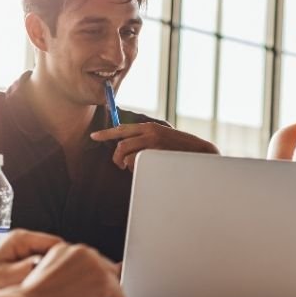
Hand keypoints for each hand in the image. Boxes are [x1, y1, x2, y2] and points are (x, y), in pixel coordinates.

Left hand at [0, 229, 62, 289]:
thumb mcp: (5, 278)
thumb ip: (27, 270)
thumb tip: (49, 266)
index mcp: (21, 239)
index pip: (56, 244)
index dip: (65, 261)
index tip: (67, 280)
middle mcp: (24, 240)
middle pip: (56, 250)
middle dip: (60, 268)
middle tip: (61, 288)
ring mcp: (24, 248)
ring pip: (51, 258)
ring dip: (52, 273)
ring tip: (52, 290)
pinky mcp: (23, 258)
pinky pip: (43, 265)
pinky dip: (45, 276)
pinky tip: (43, 290)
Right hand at [19, 242, 125, 296]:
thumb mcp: (52, 278)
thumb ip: (72, 274)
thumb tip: (92, 280)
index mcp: (68, 249)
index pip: (93, 266)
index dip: (86, 286)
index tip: (74, 296)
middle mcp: (84, 251)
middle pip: (107, 274)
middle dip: (96, 292)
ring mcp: (95, 265)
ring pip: (114, 286)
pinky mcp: (103, 281)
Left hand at [90, 123, 218, 170]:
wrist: (200, 152)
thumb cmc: (180, 149)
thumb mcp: (162, 138)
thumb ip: (146, 139)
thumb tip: (126, 147)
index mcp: (149, 127)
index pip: (122, 128)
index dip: (106, 133)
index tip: (94, 136)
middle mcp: (149, 132)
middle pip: (121, 145)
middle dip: (116, 158)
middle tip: (120, 165)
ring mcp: (153, 144)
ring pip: (127, 156)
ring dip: (128, 165)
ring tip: (136, 168)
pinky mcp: (156, 154)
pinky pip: (137, 164)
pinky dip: (138, 169)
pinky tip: (147, 169)